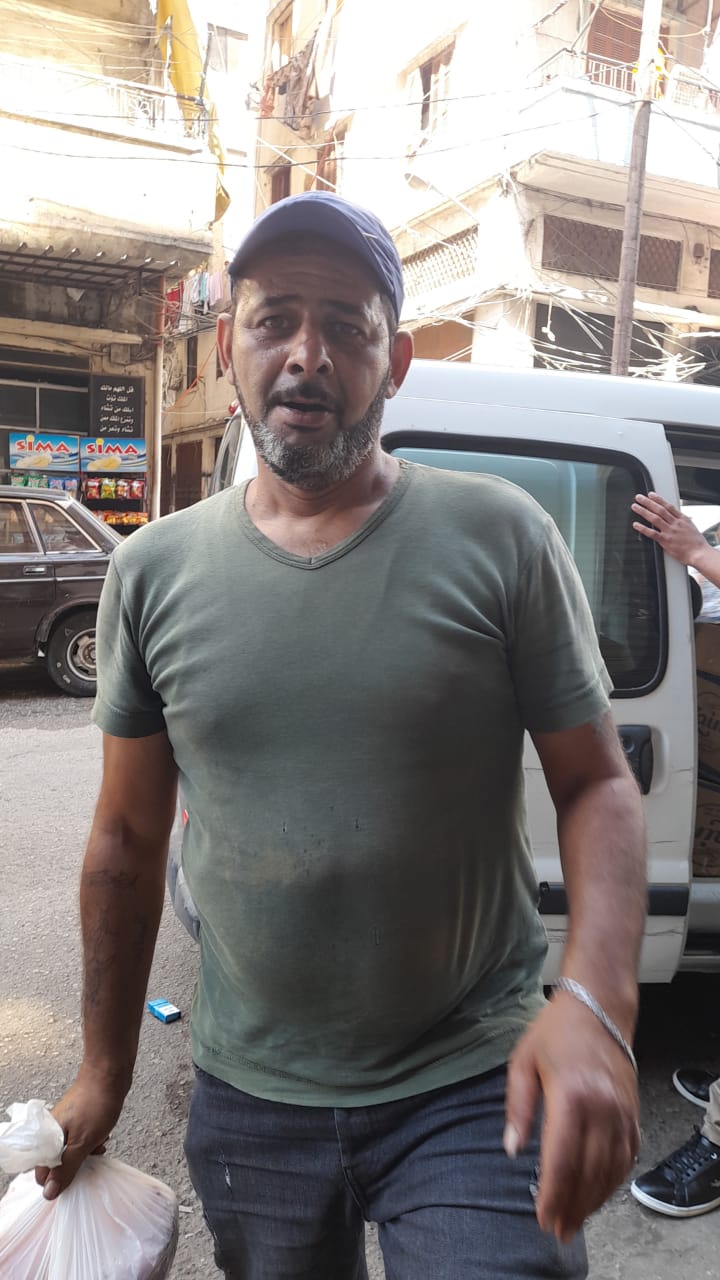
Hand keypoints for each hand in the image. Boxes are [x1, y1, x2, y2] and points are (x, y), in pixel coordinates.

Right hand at [34, 1067, 127, 1198]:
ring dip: (85, 1154)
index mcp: (46, 1139)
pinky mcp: (76, 1121)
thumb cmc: (96, 1103)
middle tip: (90, 1156)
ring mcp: (64, 1126)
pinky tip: (102, 1137)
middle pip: (56, 1164)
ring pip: (70, 1153)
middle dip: (74, 1166)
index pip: (42, 1173)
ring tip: (98, 1144)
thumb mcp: (83, 1143)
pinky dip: (91, 1143)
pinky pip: (80, 1141)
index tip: (76, 1175)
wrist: (110, 1073)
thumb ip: (65, 1169)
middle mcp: (51, 1133)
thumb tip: (49, 1193)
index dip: (58, 1179)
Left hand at [504, 995, 639, 1241]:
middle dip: (573, 1206)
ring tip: (576, 1220)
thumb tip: (511, 1148)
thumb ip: (517, 1108)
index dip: (553, 1194)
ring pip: (611, 1169)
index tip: (542, 1218)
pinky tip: (601, 1194)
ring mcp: (622, 1112)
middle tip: (558, 1230)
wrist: (599, 1008)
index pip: (562, 1159)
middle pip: (588, 1172)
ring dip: (594, 1200)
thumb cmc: (555, 1033)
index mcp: (571, 1096)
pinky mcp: (633, 1113)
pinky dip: (615, 1180)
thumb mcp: (522, 1062)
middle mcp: (602, 1108)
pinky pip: (628, 1156)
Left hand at [631, 492, 710, 570]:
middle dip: (648, 502)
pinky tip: (636, 525)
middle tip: (639, 497)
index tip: (651, 495)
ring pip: (654, 518)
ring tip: (635, 506)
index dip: (658, 499)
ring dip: (643, 511)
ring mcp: (670, 531)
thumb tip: (677, 517)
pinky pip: (652, 533)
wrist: (699, 553)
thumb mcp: (692, 527)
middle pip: (659, 509)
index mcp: (682, 519)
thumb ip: (682, 521)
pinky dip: (643, 528)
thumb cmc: (697, 543)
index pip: (668, 506)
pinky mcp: (665, 541)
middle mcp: (675, 523)